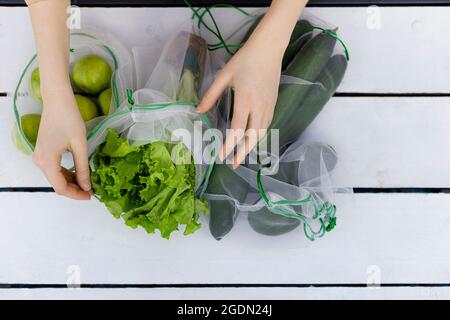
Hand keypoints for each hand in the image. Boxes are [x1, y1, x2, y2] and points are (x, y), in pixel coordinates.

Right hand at [32, 88, 91, 199]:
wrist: (57, 101)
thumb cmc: (69, 120)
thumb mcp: (80, 146)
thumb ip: (82, 168)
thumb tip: (86, 186)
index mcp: (47, 162)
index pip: (61, 187)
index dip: (76, 194)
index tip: (91, 195)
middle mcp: (39, 161)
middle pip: (57, 184)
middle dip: (75, 189)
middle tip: (92, 190)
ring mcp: (40, 157)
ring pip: (55, 177)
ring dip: (71, 182)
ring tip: (88, 183)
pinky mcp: (43, 152)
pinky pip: (54, 169)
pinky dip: (66, 174)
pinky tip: (79, 174)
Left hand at [197, 36, 282, 167]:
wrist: (268, 49)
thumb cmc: (244, 60)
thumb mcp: (224, 76)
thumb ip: (211, 95)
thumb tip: (198, 111)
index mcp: (245, 99)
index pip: (237, 129)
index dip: (230, 145)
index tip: (222, 156)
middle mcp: (258, 106)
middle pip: (252, 136)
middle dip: (243, 152)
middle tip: (234, 164)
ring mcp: (268, 106)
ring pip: (261, 132)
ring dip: (252, 146)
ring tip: (242, 155)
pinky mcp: (273, 104)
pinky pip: (267, 124)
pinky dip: (259, 135)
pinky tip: (252, 139)